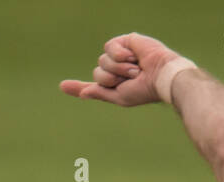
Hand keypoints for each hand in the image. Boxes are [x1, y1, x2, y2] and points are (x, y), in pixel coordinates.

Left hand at [59, 32, 180, 107]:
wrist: (160, 76)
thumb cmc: (144, 90)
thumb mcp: (120, 97)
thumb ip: (101, 93)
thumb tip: (84, 93)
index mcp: (114, 85)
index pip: (92, 85)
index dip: (77, 87)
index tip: (62, 86)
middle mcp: (115, 70)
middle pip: (97, 73)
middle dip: (110, 79)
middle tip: (129, 79)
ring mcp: (120, 55)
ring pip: (102, 61)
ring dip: (117, 68)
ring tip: (134, 69)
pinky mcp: (125, 42)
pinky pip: (110, 47)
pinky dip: (119, 55)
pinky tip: (133, 57)